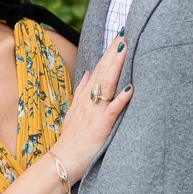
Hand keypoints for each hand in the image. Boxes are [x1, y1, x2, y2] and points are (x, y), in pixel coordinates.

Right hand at [53, 31, 132, 176]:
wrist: (61, 160)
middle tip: (124, 33)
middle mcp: (90, 101)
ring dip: (116, 66)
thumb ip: (82, 91)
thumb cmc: (71, 139)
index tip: (119, 36)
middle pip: (103, 72)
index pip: (99, 69)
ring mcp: (95, 113)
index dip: (109, 53)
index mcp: (85, 97)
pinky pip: (112, 111)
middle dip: (114, 52)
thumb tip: (88, 72)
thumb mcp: (73, 111)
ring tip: (124, 49)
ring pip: (107, 85)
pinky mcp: (101, 127)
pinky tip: (130, 89)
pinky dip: (121, 100)